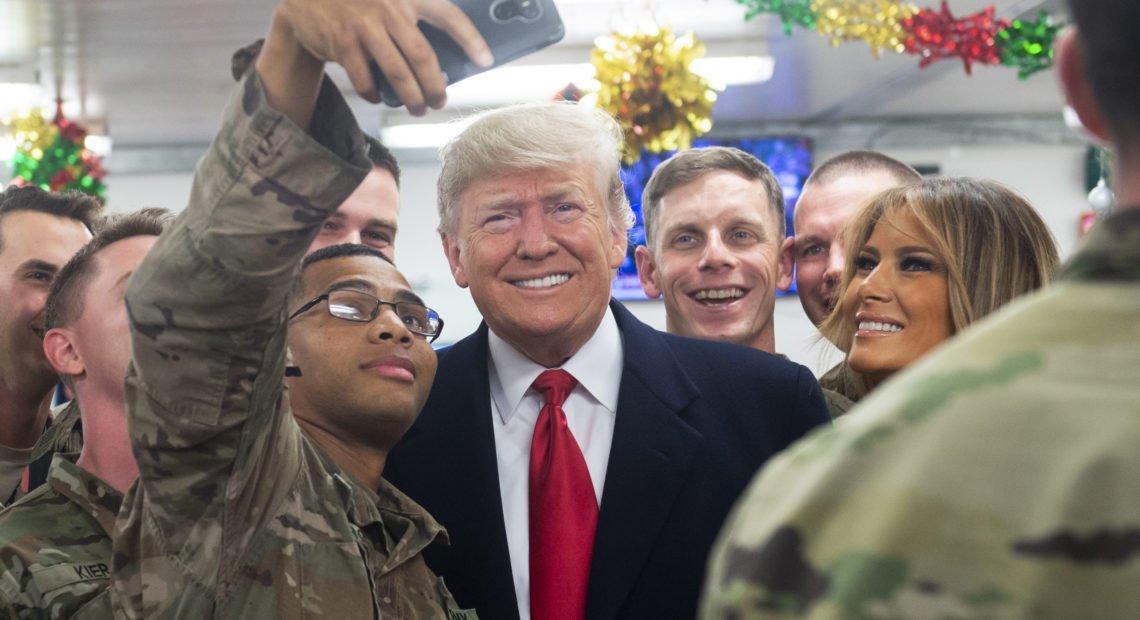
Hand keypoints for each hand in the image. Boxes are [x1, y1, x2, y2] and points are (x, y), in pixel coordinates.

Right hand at [276, 0, 492, 115]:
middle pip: (424, 57)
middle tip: (439, 102)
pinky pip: (367, 80)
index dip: (471, 39)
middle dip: (435, 87)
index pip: (449, 16)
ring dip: (411, 98)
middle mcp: (389, 7)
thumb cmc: (359, 3)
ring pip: (398, 74)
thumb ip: (412, 18)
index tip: (485, 60)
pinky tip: (380, 98)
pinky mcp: (343, 43)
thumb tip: (441, 61)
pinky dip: (375, 95)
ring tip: (417, 108)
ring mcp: (365, 25)